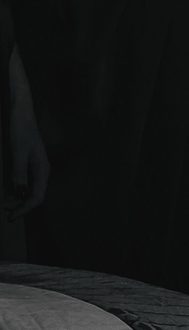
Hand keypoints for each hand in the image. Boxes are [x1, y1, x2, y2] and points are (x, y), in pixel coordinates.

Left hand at [4, 51, 49, 219]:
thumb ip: (18, 173)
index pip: (36, 196)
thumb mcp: (18, 152)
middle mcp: (42, 171)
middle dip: (21, 207)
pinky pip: (25, 182)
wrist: (22, 113)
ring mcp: (36, 167)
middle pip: (35, 196)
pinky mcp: (29, 163)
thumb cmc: (22, 130)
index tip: (11, 217)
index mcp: (42, 169)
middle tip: (6, 213)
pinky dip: (16, 190)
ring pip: (29, 190)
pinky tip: (8, 191)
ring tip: (5, 204)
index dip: (24, 209)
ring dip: (18, 199)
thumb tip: (18, 193)